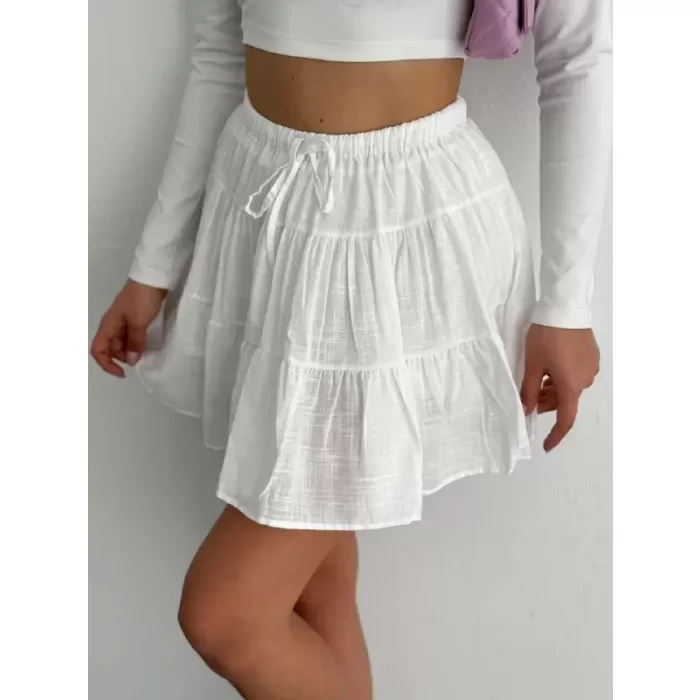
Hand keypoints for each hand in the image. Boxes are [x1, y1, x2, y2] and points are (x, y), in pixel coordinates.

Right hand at [90, 279, 166, 377]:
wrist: (153, 277)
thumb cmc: (142, 299)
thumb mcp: (138, 323)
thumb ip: (134, 343)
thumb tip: (130, 361)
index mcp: (108, 325)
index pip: (97, 350)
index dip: (106, 364)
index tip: (123, 373)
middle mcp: (112, 324)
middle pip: (110, 348)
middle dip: (121, 358)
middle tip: (139, 359)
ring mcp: (123, 320)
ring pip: (121, 342)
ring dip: (129, 350)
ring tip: (144, 352)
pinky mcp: (134, 316)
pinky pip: (130, 335)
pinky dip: (136, 342)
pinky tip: (146, 344)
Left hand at [520, 324, 599, 451]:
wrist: (565, 307)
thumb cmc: (546, 338)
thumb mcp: (532, 364)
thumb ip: (529, 390)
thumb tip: (527, 410)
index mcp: (571, 386)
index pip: (566, 419)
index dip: (555, 435)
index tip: (546, 446)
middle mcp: (585, 380)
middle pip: (566, 401)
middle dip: (548, 404)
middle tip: (530, 399)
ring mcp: (591, 367)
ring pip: (570, 387)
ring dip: (554, 389)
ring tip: (537, 380)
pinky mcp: (592, 355)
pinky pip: (576, 374)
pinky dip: (562, 377)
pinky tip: (550, 367)